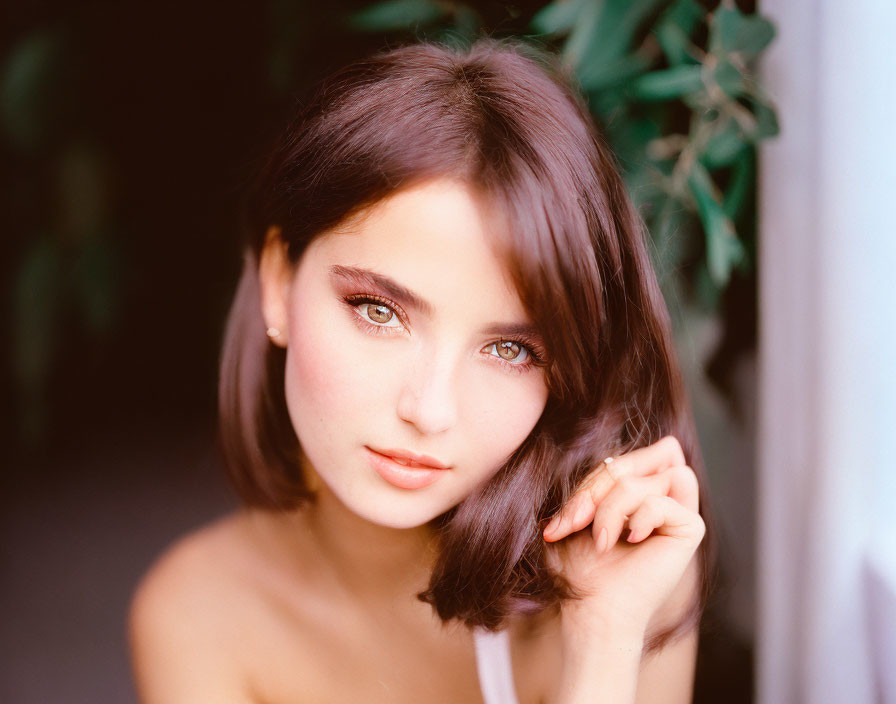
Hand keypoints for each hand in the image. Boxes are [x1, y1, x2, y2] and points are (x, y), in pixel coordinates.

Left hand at [542, 436, 704, 635]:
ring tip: (601, 541)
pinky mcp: (690, 529)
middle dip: (594, 491)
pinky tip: (630, 542)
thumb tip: (668, 442)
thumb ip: (610, 475)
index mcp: (639, 491)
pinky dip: (638, 518)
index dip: (596, 477)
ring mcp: (677, 512)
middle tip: (572, 525)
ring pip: (646, 479)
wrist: (591, 607)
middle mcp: (662, 497)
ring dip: (612, 508)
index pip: (624, 458)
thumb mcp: (584, 509)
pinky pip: (662, 501)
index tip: (568, 518)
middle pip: (632, 463)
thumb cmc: (581, 565)